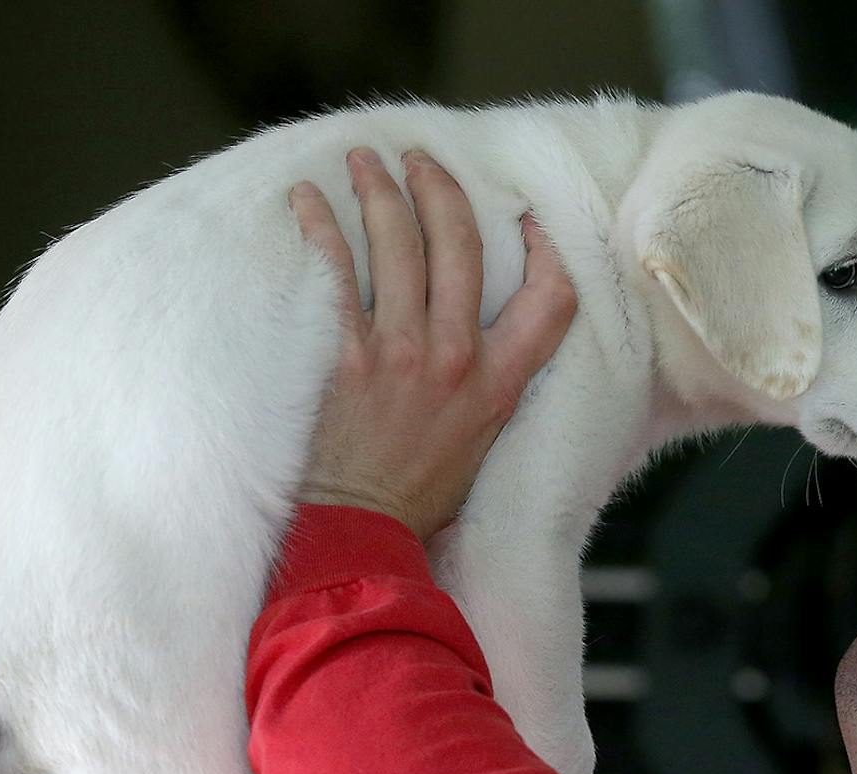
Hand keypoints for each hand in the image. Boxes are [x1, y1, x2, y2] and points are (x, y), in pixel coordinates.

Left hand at [287, 149, 576, 541]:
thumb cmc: (419, 497)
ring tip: (364, 160)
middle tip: (420, 160)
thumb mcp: (484, 443)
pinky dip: (320, 227)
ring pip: (398, 245)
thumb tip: (487, 341)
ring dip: (381, 191)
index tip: (526, 219)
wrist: (363, 531)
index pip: (550, 299)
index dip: (546, 250)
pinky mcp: (348, 358)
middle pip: (462, 246)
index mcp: (500, 382)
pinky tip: (306, 199)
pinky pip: (336, 274)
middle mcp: (458, 358)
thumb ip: (491, 387)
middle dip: (440, 190)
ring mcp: (401, 353)